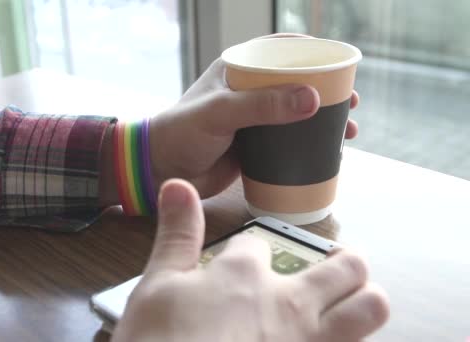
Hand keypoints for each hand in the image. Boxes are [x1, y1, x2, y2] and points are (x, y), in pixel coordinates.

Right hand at [111, 179, 388, 341]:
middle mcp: (288, 302)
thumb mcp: (156, 286)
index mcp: (245, 273)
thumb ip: (176, 235)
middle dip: (344, 258)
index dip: (245, 248)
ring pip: (369, 307)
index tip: (235, 259)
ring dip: (365, 296)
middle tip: (337, 260)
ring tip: (353, 294)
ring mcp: (307, 341)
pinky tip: (332, 339)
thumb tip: (178, 185)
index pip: (256, 243)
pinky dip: (350, 339)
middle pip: (343, 266)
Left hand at [149, 33, 359, 197]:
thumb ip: (262, 105)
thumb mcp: (221, 112)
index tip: (340, 62)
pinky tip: (327, 153)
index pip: (278, 50)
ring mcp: (252, 121)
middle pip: (295, 84)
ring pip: (295, 115)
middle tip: (351, 102)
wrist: (159, 171)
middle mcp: (247, 92)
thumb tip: (313, 99)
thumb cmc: (182, 133)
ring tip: (348, 132)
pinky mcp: (253, 147)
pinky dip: (308, 146)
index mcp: (236, 70)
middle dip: (326, 91)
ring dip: (322, 121)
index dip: (310, 52)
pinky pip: (287, 142)